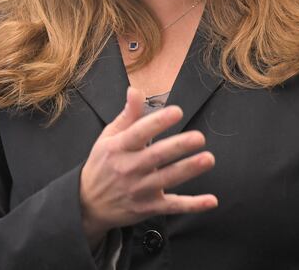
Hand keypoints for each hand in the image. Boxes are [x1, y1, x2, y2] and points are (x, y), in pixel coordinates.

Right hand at [79, 87, 217, 246]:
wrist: (88, 204)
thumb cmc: (102, 164)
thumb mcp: (108, 137)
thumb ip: (127, 115)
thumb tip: (135, 90)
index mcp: (118, 147)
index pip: (139, 132)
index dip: (158, 122)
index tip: (177, 111)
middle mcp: (128, 168)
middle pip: (156, 156)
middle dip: (178, 146)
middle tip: (199, 137)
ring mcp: (139, 190)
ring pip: (167, 179)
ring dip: (188, 169)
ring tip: (208, 159)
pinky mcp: (148, 207)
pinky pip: (173, 206)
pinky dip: (192, 205)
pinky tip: (211, 200)